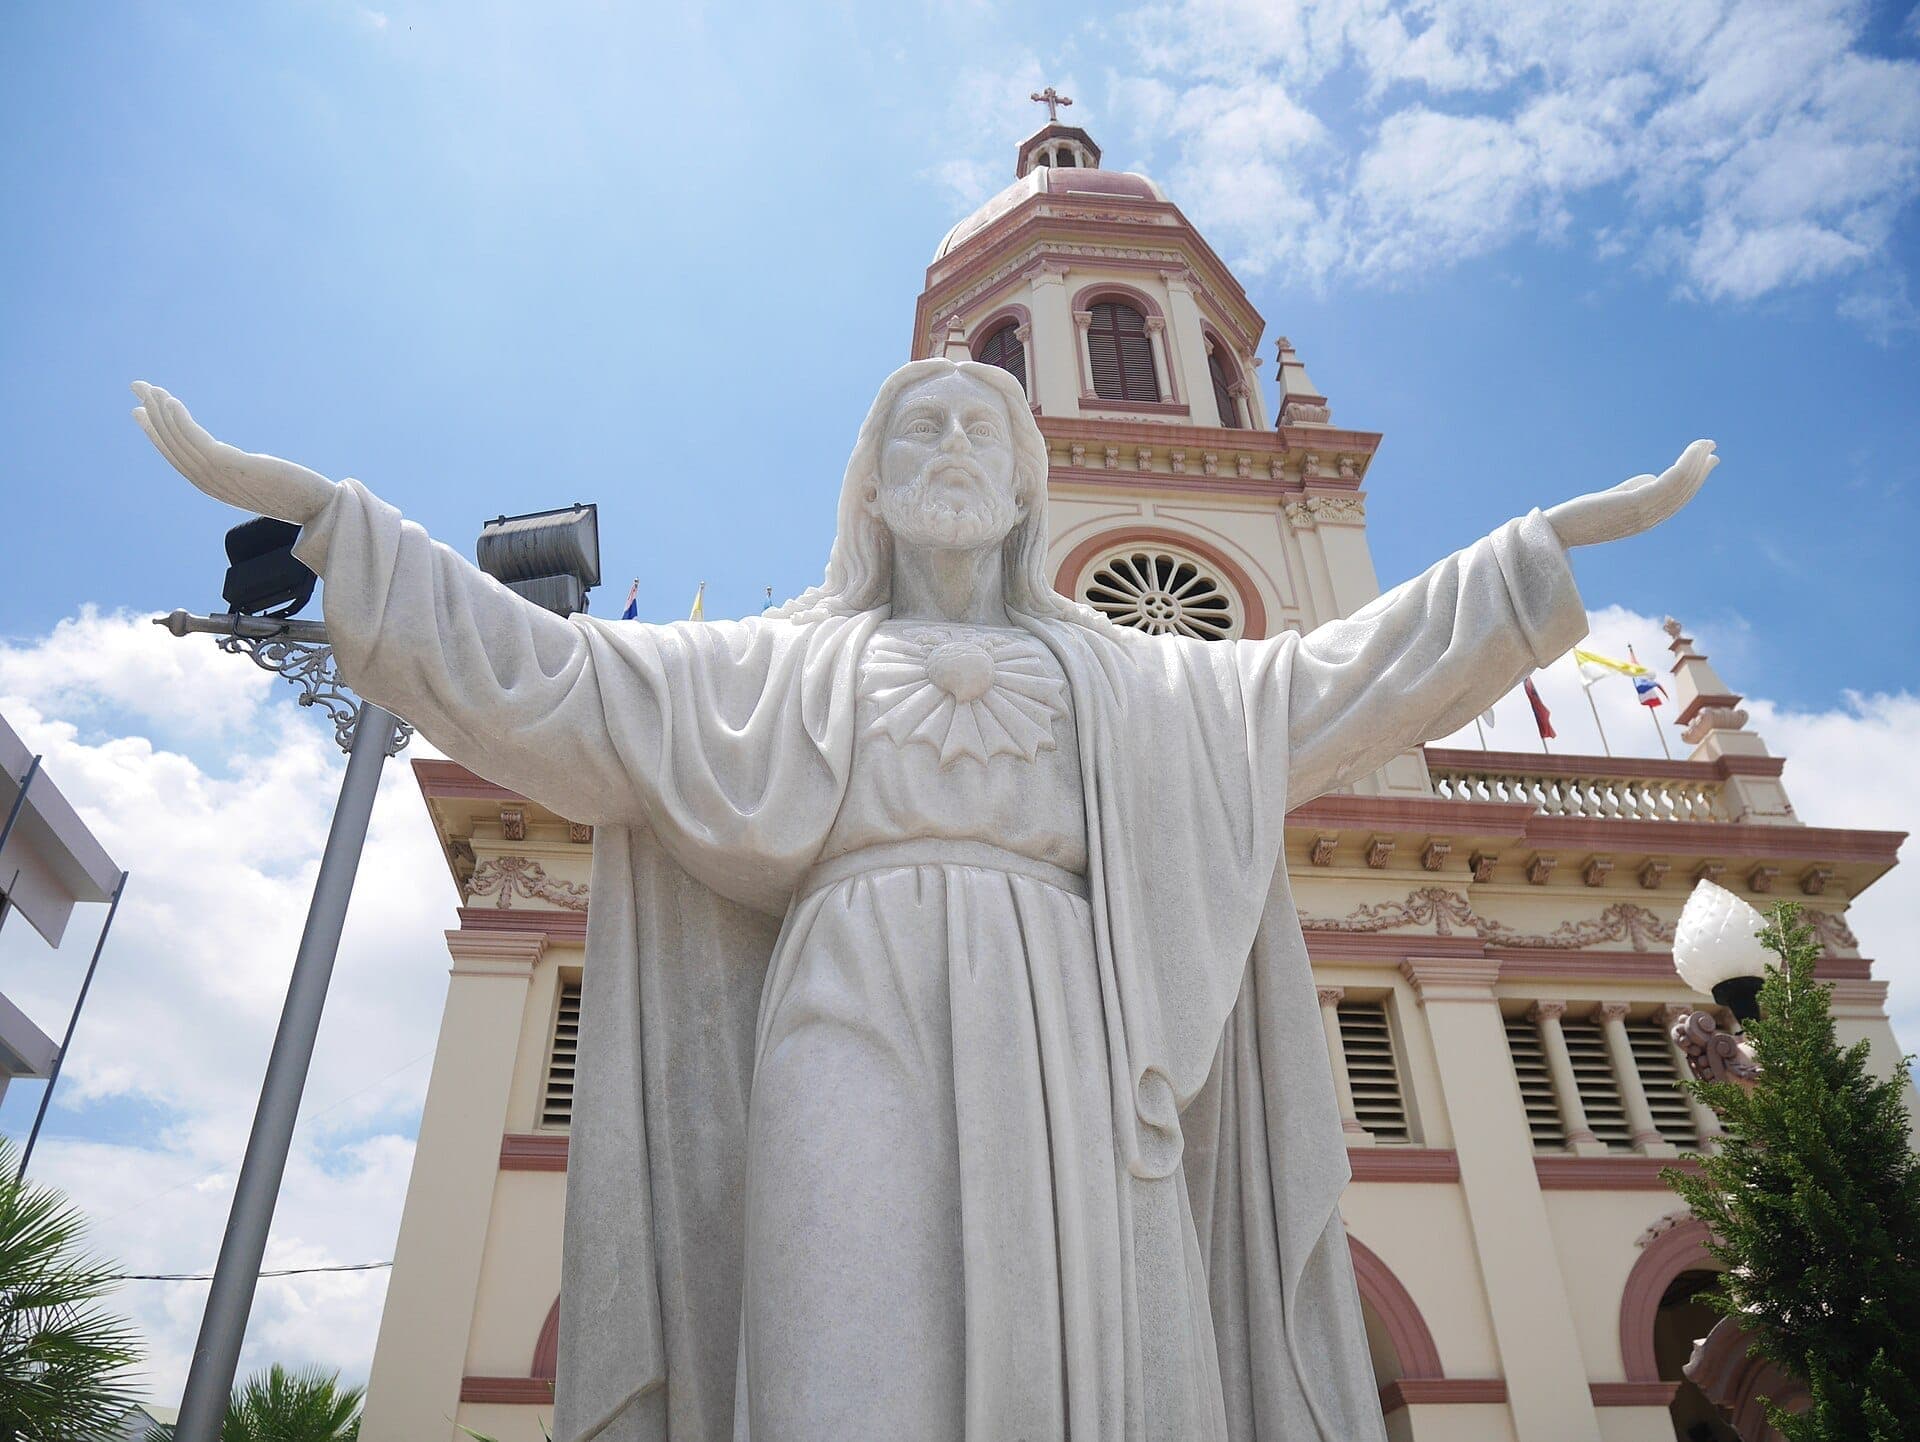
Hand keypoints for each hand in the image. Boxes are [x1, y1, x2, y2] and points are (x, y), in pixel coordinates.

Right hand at [131, 382, 337, 524]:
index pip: (177, 457)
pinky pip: (197, 441)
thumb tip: (240, 460)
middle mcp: (213, 484)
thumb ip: (242, 469)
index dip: (157, 433)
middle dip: (152, 415)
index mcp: (216, 486)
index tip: (140, 410)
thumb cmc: (301, 494)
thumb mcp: (261, 478)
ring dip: (162, 413)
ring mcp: (221, 477)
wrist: (325, 507)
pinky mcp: (234, 467)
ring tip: (151, 389)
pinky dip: (180, 421)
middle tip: (137, 387)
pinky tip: (170, 402)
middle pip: (173, 446)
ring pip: (180, 442)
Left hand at [1543, 440, 1718, 548]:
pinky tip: (1692, 450)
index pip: (1676, 499)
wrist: (1551, 530)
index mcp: (1644, 519)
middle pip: (1682, 493)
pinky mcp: (1634, 504)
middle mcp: (1647, 519)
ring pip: (1679, 486)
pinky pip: (1669, 482)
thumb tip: (1652, 478)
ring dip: (1696, 462)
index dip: (1695, 479)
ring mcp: (1642, 513)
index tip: (1709, 459)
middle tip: (1711, 445)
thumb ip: (1633, 490)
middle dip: (1699, 469)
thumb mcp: (1613, 500)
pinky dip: (1686, 464)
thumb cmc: (1578, 516)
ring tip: (1707, 442)